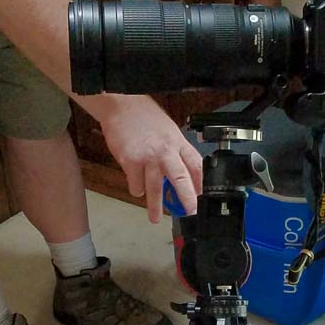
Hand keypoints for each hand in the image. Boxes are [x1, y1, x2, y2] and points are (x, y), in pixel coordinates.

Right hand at [97, 96, 201, 222]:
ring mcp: (148, 157)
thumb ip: (176, 152)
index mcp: (178, 142)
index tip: (202, 198)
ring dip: (155, 207)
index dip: (201, 184)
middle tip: (190, 212)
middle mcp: (166, 151)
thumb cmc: (145, 118)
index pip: (196, 165)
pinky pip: (135, 185)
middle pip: (181, 179)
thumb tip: (183, 176)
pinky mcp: (130, 162)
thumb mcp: (169, 131)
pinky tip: (136, 185)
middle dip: (187, 199)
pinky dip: (136, 189)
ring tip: (155, 219)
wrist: (122, 105)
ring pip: (155, 189)